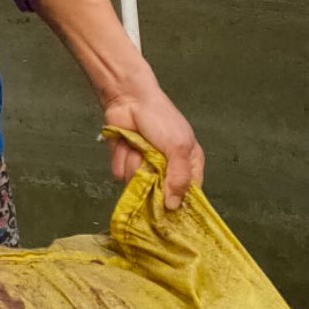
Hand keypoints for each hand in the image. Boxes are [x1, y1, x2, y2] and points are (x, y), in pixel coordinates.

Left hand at [102, 83, 205, 208]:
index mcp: (188, 164)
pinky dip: (121, 158)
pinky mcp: (124, 162)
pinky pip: (120, 173)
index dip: (178, 202)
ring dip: (135, 163)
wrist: (129, 99)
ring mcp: (144, 166)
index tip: (169, 209)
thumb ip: (180, 177)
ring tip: (137, 145)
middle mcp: (166, 169)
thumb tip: (174, 206)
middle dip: (151, 178)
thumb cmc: (161, 118)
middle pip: (158, 194)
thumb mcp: (178, 147)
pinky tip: (125, 143)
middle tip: (150, 160)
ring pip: (137, 184)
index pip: (188, 194)